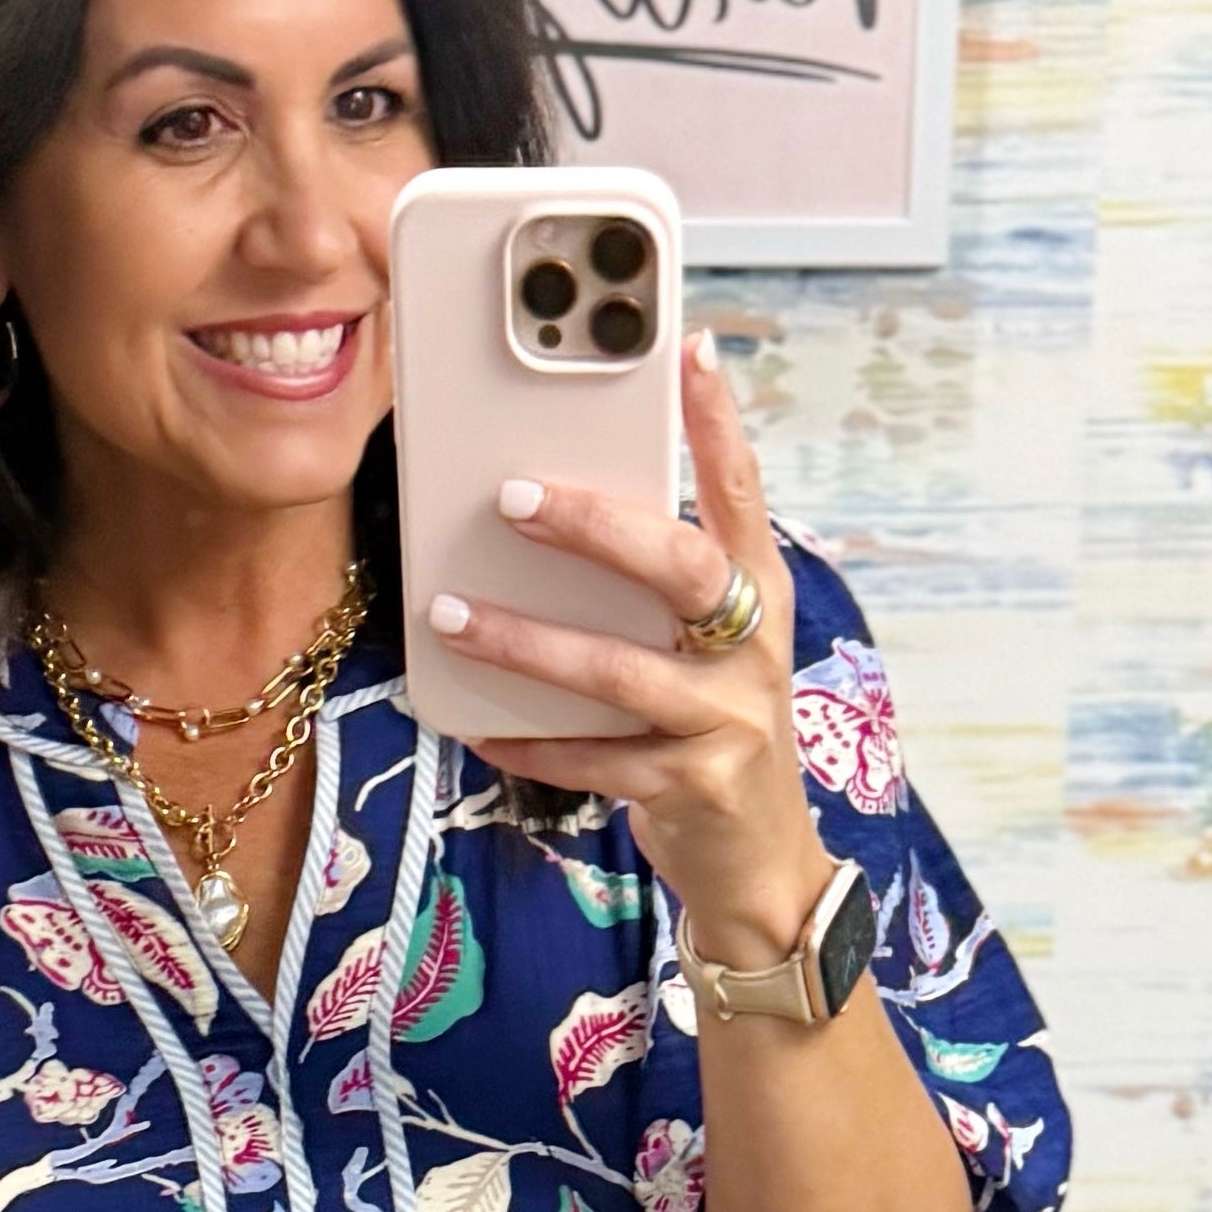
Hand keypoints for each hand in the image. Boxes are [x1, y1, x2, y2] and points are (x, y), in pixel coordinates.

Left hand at [428, 334, 829, 970]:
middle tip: (515, 495)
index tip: (689, 348)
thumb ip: (652, 588)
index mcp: (758, 593)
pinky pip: (593, 759)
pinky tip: (478, 724)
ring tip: (450, 614)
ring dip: (526, 641)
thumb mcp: (705, 647)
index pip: (741, 491)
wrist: (761, 864)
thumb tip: (554, 509)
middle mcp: (753, 648)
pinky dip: (531, 742)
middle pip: (678, 566)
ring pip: (618, 669)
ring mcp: (726, 720)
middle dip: (596, 526)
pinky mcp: (690, 787)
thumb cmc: (713, 731)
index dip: (718, 421)